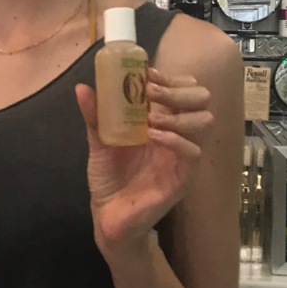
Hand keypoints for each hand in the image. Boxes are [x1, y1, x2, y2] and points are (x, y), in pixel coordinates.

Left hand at [75, 69, 212, 256]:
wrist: (108, 215)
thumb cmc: (109, 176)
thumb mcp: (99, 141)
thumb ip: (95, 115)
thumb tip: (82, 88)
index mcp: (161, 120)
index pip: (181, 88)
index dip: (170, 77)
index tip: (148, 73)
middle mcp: (176, 133)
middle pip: (200, 99)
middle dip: (178, 90)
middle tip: (151, 92)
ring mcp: (182, 155)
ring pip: (204, 121)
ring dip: (178, 114)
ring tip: (151, 118)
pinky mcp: (183, 177)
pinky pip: (193, 153)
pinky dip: (176, 140)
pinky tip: (154, 137)